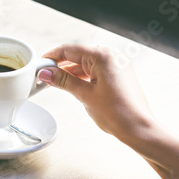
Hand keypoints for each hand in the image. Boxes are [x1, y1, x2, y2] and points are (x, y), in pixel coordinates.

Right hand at [38, 44, 155, 141]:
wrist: (138, 129)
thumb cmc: (119, 113)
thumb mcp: (84, 95)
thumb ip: (63, 81)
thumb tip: (46, 73)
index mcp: (103, 56)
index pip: (69, 49)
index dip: (51, 57)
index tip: (39, 66)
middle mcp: (111, 56)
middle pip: (76, 54)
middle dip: (59, 65)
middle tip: (43, 75)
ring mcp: (115, 65)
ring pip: (84, 63)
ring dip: (68, 72)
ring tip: (53, 82)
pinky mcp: (116, 75)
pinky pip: (92, 70)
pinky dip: (80, 76)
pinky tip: (69, 84)